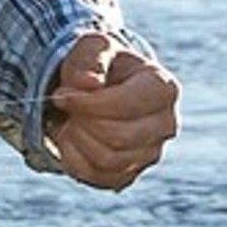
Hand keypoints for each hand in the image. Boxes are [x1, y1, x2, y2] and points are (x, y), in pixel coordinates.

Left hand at [46, 33, 179, 191]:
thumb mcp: (92, 48)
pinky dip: (74, 160)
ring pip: (108, 160)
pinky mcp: (131, 174)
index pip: (128, 105)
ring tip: (70, 121)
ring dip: (76, 141)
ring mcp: (151, 153)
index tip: (61, 95)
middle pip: (118, 137)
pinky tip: (71, 139)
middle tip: (66, 108)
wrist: (98, 89)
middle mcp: (165, 124)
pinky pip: (98, 178)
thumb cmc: (99, 66)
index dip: (88, 104)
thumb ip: (89, 60)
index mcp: (163, 88)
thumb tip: (88, 85)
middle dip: (82, 122)